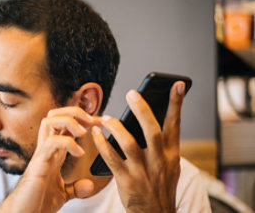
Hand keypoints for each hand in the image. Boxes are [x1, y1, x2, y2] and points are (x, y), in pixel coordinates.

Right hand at [0, 107, 94, 212]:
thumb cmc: (37, 203)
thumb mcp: (62, 194)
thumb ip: (75, 187)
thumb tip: (89, 184)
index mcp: (53, 152)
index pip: (65, 125)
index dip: (83, 119)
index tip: (99, 122)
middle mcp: (46, 149)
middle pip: (54, 114)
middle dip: (74, 111)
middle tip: (92, 121)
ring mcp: (41, 154)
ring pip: (49, 121)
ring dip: (70, 121)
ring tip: (84, 132)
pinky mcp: (39, 164)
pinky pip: (52, 142)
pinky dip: (68, 143)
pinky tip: (79, 153)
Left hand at [91, 81, 185, 212]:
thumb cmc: (160, 187)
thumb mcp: (170, 167)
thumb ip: (163, 146)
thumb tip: (153, 120)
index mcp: (171, 155)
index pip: (175, 125)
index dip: (176, 104)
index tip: (177, 84)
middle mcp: (159, 161)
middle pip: (152, 131)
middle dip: (142, 110)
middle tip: (132, 93)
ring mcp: (143, 172)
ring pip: (129, 143)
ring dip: (116, 127)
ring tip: (106, 117)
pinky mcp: (127, 181)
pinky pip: (112, 159)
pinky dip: (102, 145)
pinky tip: (96, 135)